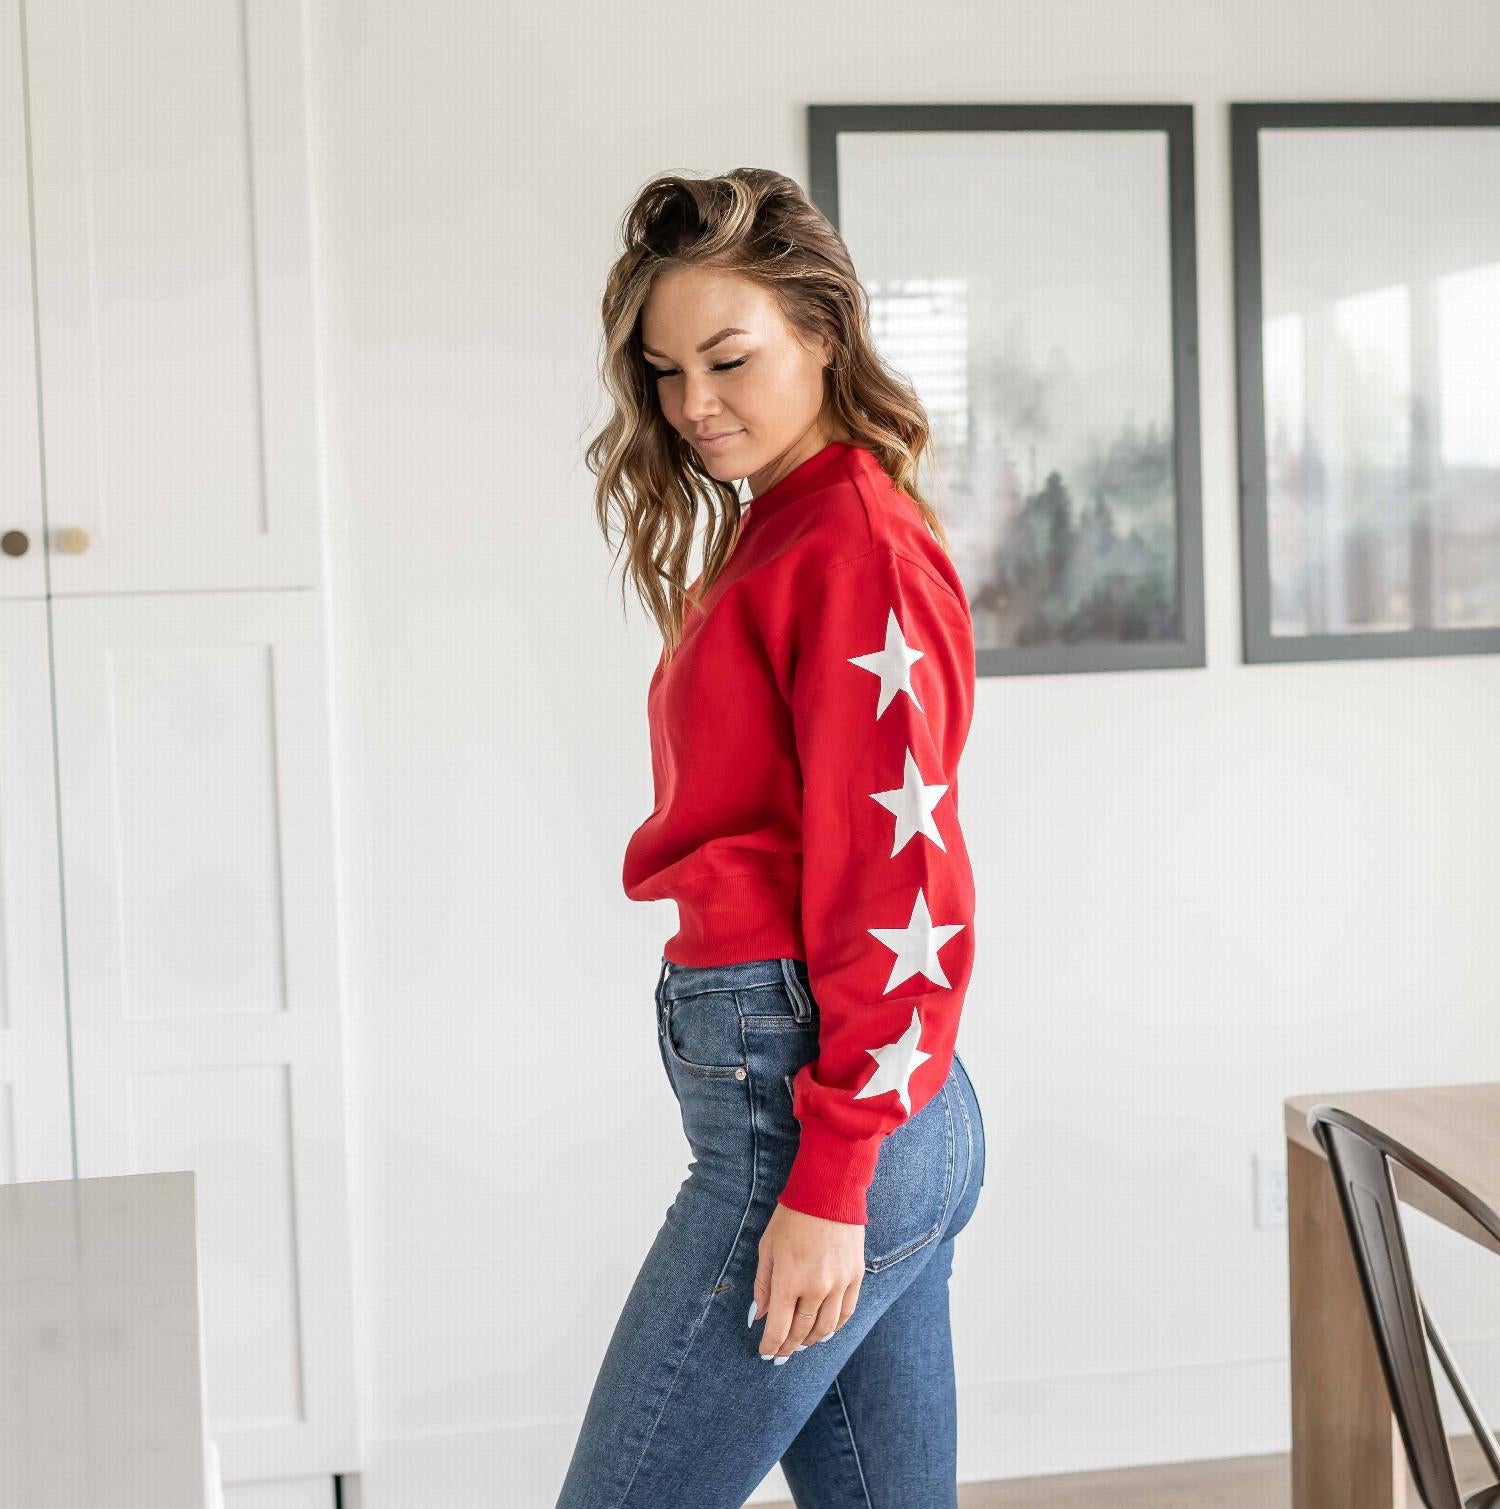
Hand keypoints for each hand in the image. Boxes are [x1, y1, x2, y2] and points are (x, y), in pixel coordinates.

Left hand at [750, 1201, 862, 1358]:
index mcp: (789, 1280)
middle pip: (801, 1332)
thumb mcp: (767, 1247)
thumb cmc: (792, 1217)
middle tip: (781, 1354)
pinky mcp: (855, 1276)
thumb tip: (760, 1316)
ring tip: (801, 1344)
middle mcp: (816, 1288)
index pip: (778, 1329)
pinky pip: (846, 1313)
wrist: (828, 1192)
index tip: (765, 1353)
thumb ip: (763, 1285)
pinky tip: (825, 1331)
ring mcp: (839, 1284)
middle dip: (789, 1347)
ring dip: (811, 1341)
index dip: (771, 1346)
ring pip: (826, 1328)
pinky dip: (835, 1327)